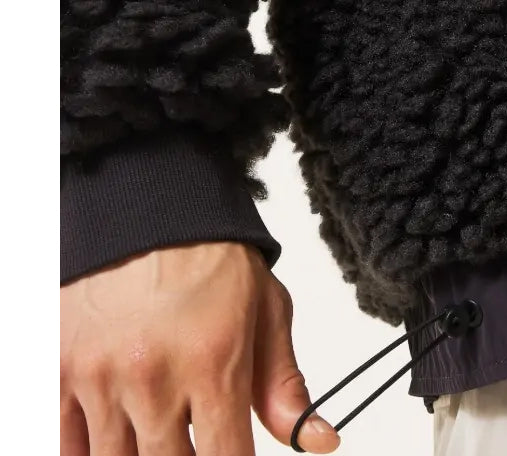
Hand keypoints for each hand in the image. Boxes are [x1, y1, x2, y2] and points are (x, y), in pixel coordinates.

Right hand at [61, 241, 339, 454]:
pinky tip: (117, 437)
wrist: (146, 206)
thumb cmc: (212, 257)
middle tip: (196, 439)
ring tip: (161, 431)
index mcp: (214, 361)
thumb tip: (318, 440)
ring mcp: (100, 377)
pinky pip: (63, 445)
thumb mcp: (266, 311)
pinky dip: (88, 450)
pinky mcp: (58, 371)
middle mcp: (154, 376)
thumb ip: (284, 385)